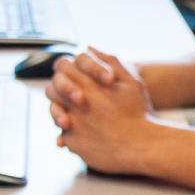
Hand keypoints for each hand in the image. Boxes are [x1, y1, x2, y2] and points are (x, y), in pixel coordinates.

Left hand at [45, 48, 158, 173]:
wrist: (141, 146)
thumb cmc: (137, 113)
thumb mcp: (130, 81)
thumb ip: (109, 61)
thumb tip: (88, 47)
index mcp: (87, 83)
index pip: (63, 67)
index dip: (70, 71)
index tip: (81, 79)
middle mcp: (74, 101)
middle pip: (53, 89)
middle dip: (63, 92)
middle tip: (78, 99)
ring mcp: (70, 122)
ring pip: (55, 112)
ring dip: (63, 112)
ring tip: (83, 118)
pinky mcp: (72, 142)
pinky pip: (64, 135)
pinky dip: (73, 134)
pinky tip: (90, 136)